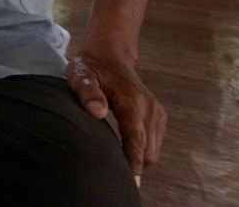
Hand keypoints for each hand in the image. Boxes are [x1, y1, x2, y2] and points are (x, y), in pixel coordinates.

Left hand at [65, 48, 165, 177]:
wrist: (110, 53)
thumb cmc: (91, 66)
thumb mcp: (80, 75)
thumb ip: (87, 92)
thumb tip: (96, 112)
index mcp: (132, 101)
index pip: (137, 140)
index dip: (133, 163)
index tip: (129, 183)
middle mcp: (150, 109)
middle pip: (148, 151)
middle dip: (134, 166)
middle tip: (112, 176)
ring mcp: (156, 112)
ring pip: (152, 151)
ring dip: (138, 160)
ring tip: (116, 165)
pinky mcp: (158, 116)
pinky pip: (153, 144)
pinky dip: (141, 152)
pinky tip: (123, 152)